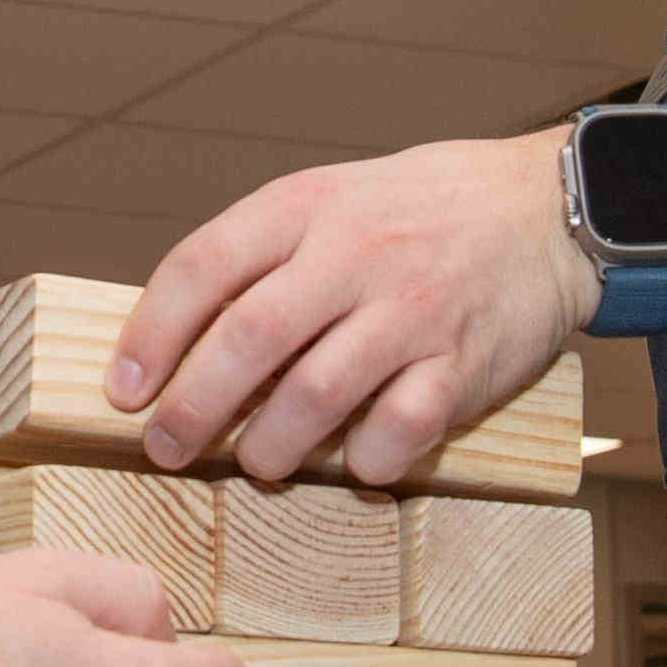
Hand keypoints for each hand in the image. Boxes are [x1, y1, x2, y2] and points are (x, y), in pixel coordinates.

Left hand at [108, 133, 598, 485]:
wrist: (543, 207)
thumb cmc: (416, 214)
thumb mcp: (328, 203)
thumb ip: (259, 259)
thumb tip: (172, 346)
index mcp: (305, 209)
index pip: (203, 266)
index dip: (151, 335)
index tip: (123, 393)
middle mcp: (355, 254)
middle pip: (250, 337)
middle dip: (194, 407)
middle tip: (167, 449)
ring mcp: (412, 308)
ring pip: (318, 393)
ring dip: (271, 446)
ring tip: (258, 463)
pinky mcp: (464, 360)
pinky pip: (401, 428)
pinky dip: (366, 460)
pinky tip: (355, 463)